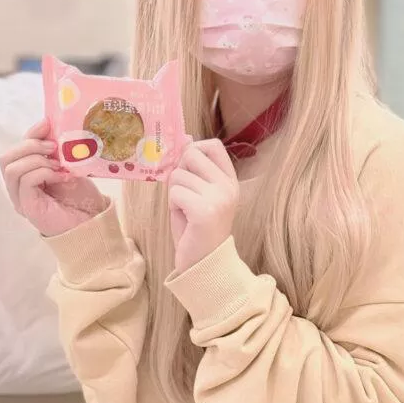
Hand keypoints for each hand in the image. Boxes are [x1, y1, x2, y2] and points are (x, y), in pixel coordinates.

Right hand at [0, 117, 107, 236]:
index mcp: (25, 175)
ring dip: (36, 160)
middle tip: (53, 147)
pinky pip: (25, 182)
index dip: (30, 134)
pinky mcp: (27, 208)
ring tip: (58, 164)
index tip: (48, 124)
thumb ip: (55, 149)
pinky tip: (61, 176)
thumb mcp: (67, 165)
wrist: (94, 220)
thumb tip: (48, 124)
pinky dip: (43, 173)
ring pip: (11, 169)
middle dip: (29, 146)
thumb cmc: (81, 196)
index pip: (16, 150)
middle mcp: (18, 188)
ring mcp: (20, 199)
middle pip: (6, 158)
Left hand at [168, 136, 238, 273]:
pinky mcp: (204, 210)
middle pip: (191, 154)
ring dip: (174, 194)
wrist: (204, 264)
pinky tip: (185, 219)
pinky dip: (173, 206)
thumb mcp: (197, 193)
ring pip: (178, 175)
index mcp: (230, 180)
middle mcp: (228, 186)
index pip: (213, 145)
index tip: (187, 169)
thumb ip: (192, 169)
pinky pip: (175, 193)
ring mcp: (219, 198)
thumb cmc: (197, 229)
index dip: (193, 150)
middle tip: (185, 196)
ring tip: (186, 212)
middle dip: (179, 173)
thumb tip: (184, 139)